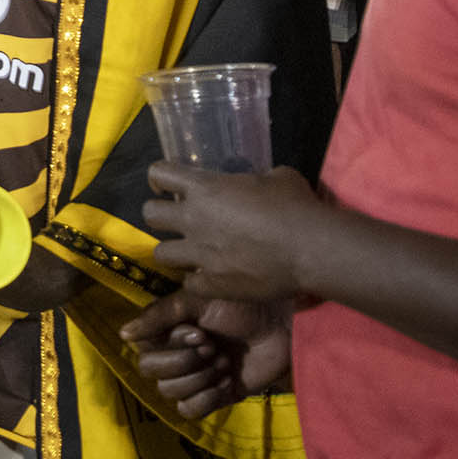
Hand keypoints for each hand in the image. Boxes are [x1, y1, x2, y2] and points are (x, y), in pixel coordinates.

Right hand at [119, 292, 292, 417]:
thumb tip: (123, 334)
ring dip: (199, 378)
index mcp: (167, 333)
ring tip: (224, 362)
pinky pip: (191, 410)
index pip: (146, 353)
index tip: (201, 332)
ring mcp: (196, 378)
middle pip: (153, 375)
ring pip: (171, 393)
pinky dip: (207, 397)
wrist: (279, 323)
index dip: (172, 347)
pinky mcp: (216, 396)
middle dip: (185, 362)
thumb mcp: (194, 301)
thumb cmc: (238, 303)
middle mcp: (176, 356)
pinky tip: (227, 381)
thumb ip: (158, 316)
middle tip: (213, 348)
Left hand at [144, 164, 327, 302]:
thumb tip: (255, 186)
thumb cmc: (295, 205)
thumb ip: (252, 181)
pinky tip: (213, 279)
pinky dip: (198, 281)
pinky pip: (188, 284)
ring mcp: (199, 254)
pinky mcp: (211, 284)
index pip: (159, 173)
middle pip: (148, 215)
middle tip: (180, 222)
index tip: (167, 187)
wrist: (309, 249)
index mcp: (204, 188)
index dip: (160, 179)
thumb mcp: (274, 177)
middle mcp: (193, 219)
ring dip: (175, 252)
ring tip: (192, 254)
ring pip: (160, 254)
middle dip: (160, 217)